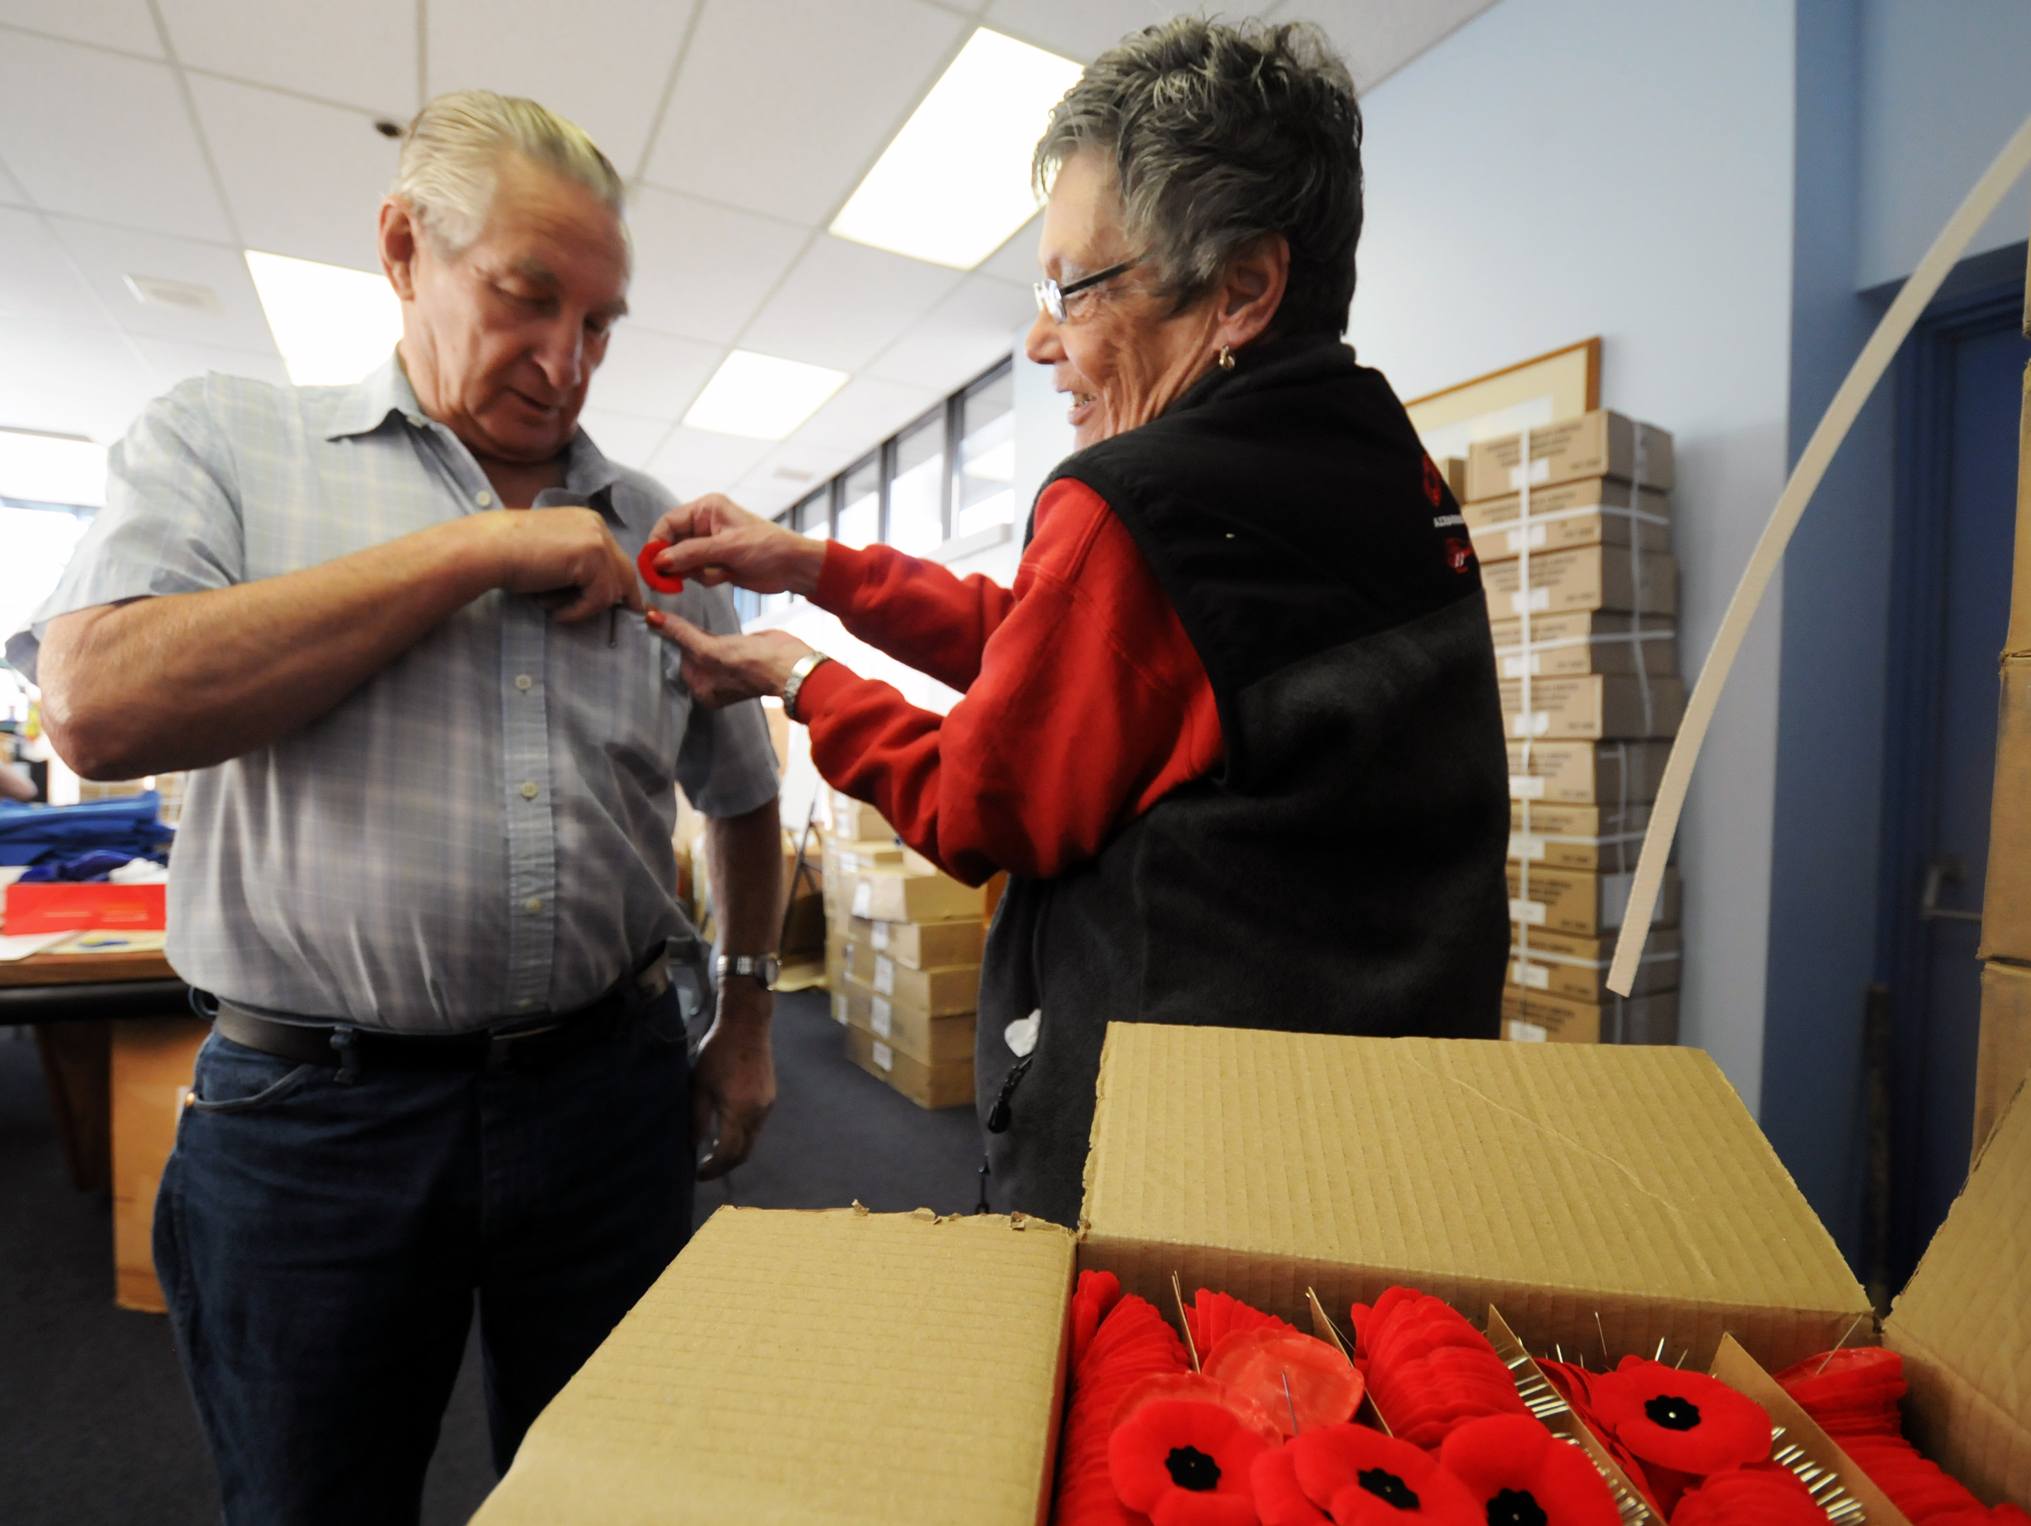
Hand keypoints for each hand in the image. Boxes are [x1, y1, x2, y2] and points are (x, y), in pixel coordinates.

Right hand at [474, 507, 640, 622]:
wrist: (489, 549)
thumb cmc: (511, 557)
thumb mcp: (555, 558)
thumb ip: (580, 567)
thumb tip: (606, 594)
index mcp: (588, 522)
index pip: (617, 557)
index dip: (621, 583)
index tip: (628, 605)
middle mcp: (597, 526)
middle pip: (625, 571)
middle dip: (624, 597)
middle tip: (627, 616)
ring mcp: (597, 539)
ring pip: (613, 588)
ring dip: (585, 606)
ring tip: (553, 607)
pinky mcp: (593, 557)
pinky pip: (600, 597)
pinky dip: (579, 611)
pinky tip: (556, 612)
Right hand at [647, 493, 824, 595]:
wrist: (793, 567)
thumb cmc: (767, 547)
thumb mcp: (727, 548)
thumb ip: (691, 553)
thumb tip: (658, 561)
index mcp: (707, 509)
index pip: (668, 523)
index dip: (657, 543)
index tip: (652, 564)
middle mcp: (704, 524)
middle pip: (671, 544)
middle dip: (673, 562)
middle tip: (669, 581)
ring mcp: (709, 544)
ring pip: (681, 562)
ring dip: (693, 572)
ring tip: (718, 572)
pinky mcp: (715, 563)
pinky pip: (695, 574)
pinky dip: (705, 578)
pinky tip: (726, 576)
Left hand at [647, 612, 810, 707]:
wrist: (790, 663)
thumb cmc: (752, 665)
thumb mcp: (710, 651)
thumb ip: (682, 634)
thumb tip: (652, 618)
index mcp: (702, 691)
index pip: (676, 663)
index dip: (666, 642)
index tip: (652, 620)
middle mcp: (711, 683)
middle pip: (686, 654)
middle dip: (677, 637)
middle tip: (660, 613)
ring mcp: (724, 667)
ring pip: (697, 645)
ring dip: (688, 631)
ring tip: (673, 614)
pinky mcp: (736, 652)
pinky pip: (712, 638)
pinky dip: (703, 629)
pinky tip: (696, 619)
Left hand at [691, 986, 774, 1179]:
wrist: (748, 1025)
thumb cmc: (718, 1052)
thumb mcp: (700, 1085)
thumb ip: (698, 1119)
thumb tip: (694, 1145)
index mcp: (738, 1111)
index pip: (727, 1153)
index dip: (713, 1168)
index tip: (698, 1174)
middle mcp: (758, 1113)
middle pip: (744, 1152)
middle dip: (725, 1166)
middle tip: (706, 1169)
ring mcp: (767, 1106)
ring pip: (752, 1140)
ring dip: (735, 1151)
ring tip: (714, 1151)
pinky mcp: (771, 1098)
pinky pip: (757, 1126)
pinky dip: (743, 1135)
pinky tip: (728, 1130)